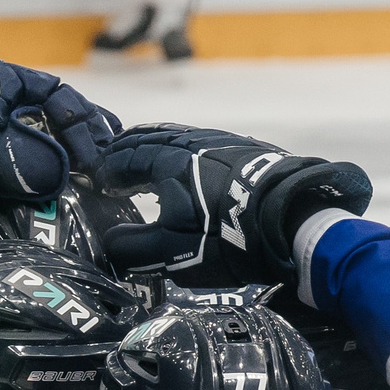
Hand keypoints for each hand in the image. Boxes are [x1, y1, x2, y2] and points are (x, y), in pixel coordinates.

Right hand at [92, 124, 371, 286]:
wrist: (292, 221)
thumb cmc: (225, 237)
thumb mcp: (171, 251)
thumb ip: (133, 248)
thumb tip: (109, 243)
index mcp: (167, 161)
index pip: (124, 158)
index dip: (106, 171)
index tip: (97, 183)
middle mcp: (192, 143)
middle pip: (150, 139)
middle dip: (128, 152)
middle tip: (115, 165)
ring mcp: (223, 143)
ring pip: (179, 138)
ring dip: (157, 150)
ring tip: (150, 165)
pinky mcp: (247, 151)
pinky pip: (205, 145)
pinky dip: (186, 154)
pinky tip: (193, 171)